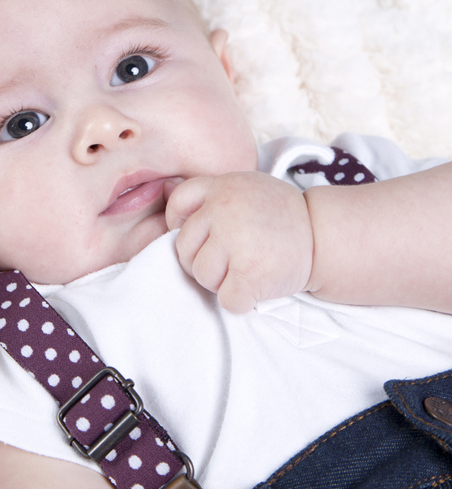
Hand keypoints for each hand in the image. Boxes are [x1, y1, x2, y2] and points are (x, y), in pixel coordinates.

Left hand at [165, 172, 313, 312]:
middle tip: (233, 259)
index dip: (181, 226)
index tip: (203, 238)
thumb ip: (211, 195)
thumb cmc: (281, 216)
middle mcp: (224, 210)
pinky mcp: (250, 273)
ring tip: (247, 269)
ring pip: (202, 276)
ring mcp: (236, 241)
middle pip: (184, 249)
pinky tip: (257, 286)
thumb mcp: (245, 188)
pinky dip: (240, 301)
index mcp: (222, 187)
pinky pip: (226, 299)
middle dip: (204, 261)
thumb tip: (163, 192)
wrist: (323, 235)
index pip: (178, 206)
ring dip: (221, 282)